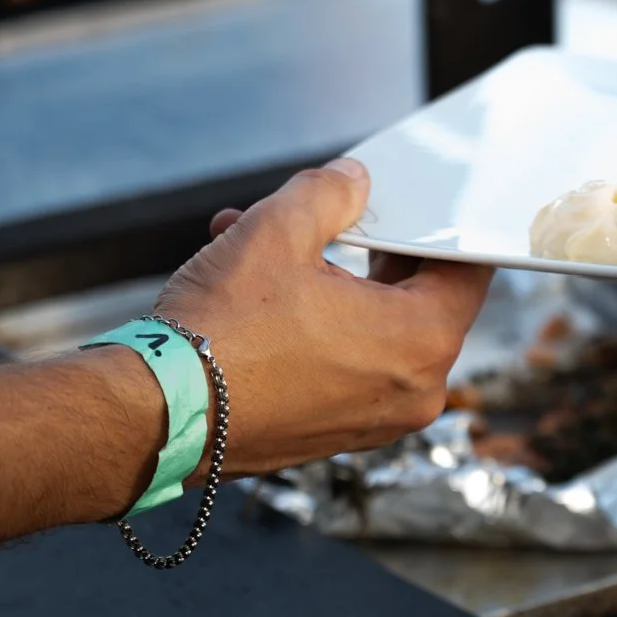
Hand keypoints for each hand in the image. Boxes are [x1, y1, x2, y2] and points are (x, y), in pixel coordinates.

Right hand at [157, 158, 492, 475]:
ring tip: (257, 238)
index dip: (440, 230)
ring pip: (366, 328)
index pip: (466, 271)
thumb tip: (352, 182)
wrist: (151, 414)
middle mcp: (412, 391)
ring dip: (322, 281)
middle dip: (366, 249)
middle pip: (415, 299)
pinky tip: (248, 286)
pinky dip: (308, 325)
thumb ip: (330, 195)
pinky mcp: (332, 434)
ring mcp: (373, 420)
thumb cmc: (220, 331)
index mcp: (422, 341)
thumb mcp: (278, 231)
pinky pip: (339, 364)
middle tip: (332, 218)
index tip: (418, 209)